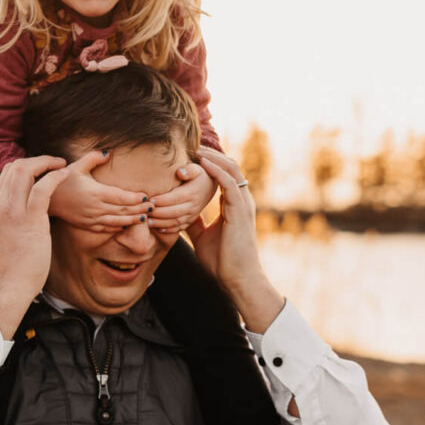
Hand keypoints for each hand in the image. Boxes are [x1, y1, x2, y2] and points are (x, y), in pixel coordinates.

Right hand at [0, 155, 68, 337]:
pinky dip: (55, 176)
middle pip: (15, 166)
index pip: (7, 173)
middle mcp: (1, 204)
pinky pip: (43, 188)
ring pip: (26, 170)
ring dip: (47, 162)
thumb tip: (27, 216)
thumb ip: (13, 220)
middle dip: (38, 159)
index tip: (43, 168)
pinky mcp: (30, 220)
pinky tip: (66, 175)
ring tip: (63, 165)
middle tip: (55, 162)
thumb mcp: (6, 235)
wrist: (6, 286)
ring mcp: (13, 210)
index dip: (26, 164)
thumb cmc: (11, 266)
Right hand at [49, 150, 148, 230]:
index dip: (136, 198)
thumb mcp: (77, 165)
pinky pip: (106, 228)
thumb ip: (94, 157)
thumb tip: (109, 152)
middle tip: (153, 207)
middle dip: (140, 209)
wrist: (47, 199)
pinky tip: (127, 225)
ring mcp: (92, 218)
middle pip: (123, 210)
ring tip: (145, 218)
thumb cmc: (62, 180)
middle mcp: (96, 207)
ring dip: (133, 220)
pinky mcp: (87, 225)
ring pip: (117, 221)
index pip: (122, 197)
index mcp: (96, 192)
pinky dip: (118, 227)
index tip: (147, 196)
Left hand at [146, 162, 215, 232]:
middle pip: (174, 212)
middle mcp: (193, 205)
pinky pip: (180, 228)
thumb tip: (179, 172)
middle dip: (158, 213)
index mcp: (192, 192)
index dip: (162, 200)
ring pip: (176, 222)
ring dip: (161, 223)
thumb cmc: (199, 175)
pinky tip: (157, 229)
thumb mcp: (196, 168)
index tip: (150, 200)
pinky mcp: (191, 220)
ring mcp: (193, 215)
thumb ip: (188, 169)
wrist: (210, 185)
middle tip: (144, 212)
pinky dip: (168, 230)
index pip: (176, 198)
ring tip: (147, 221)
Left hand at [188, 147, 283, 331]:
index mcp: (234, 205)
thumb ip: (195, 222)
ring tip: (197, 149)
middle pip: (230, 168)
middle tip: (193, 145)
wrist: (236, 279)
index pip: (224, 176)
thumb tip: (181, 215)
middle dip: (213, 155)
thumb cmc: (221, 261)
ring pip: (232, 171)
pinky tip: (203, 163)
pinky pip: (230, 184)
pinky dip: (216, 171)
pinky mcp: (240, 212)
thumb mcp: (202, 236)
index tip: (193, 156)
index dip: (211, 164)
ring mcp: (243, 205)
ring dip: (214, 158)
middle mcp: (241, 201)